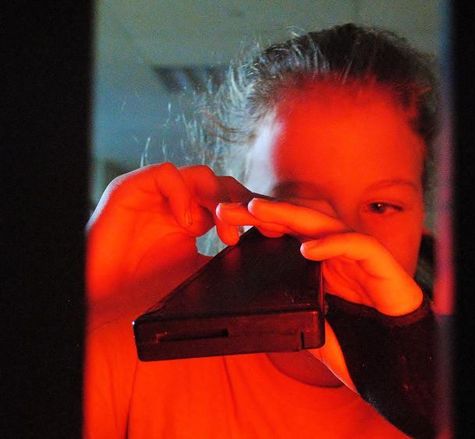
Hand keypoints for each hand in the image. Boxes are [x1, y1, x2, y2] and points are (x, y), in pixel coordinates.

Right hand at [86, 163, 251, 307]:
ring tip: (226, 234)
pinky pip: (166, 174)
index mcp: (196, 215)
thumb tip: (262, 271)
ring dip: (220, 200)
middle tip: (261, 229)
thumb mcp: (197, 276)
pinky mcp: (132, 188)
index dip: (256, 213)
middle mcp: (180, 199)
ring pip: (201, 176)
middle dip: (245, 204)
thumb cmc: (145, 287)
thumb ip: (223, 265)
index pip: (234, 201)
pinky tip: (190, 225)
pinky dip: (183, 196)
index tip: (277, 233)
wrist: (102, 293)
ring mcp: (157, 192)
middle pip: (224, 184)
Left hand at [216, 197, 423, 390]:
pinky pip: (357, 244)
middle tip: (228, 208)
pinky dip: (333, 244)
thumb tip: (255, 317)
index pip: (286, 233)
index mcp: (320, 262)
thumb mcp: (312, 327)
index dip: (257, 224)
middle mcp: (337, 251)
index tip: (223, 222)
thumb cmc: (359, 340)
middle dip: (263, 212)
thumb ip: (291, 315)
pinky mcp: (380, 262)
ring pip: (324, 224)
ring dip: (291, 216)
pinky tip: (309, 249)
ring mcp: (358, 253)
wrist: (398, 354)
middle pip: (298, 222)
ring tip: (259, 212)